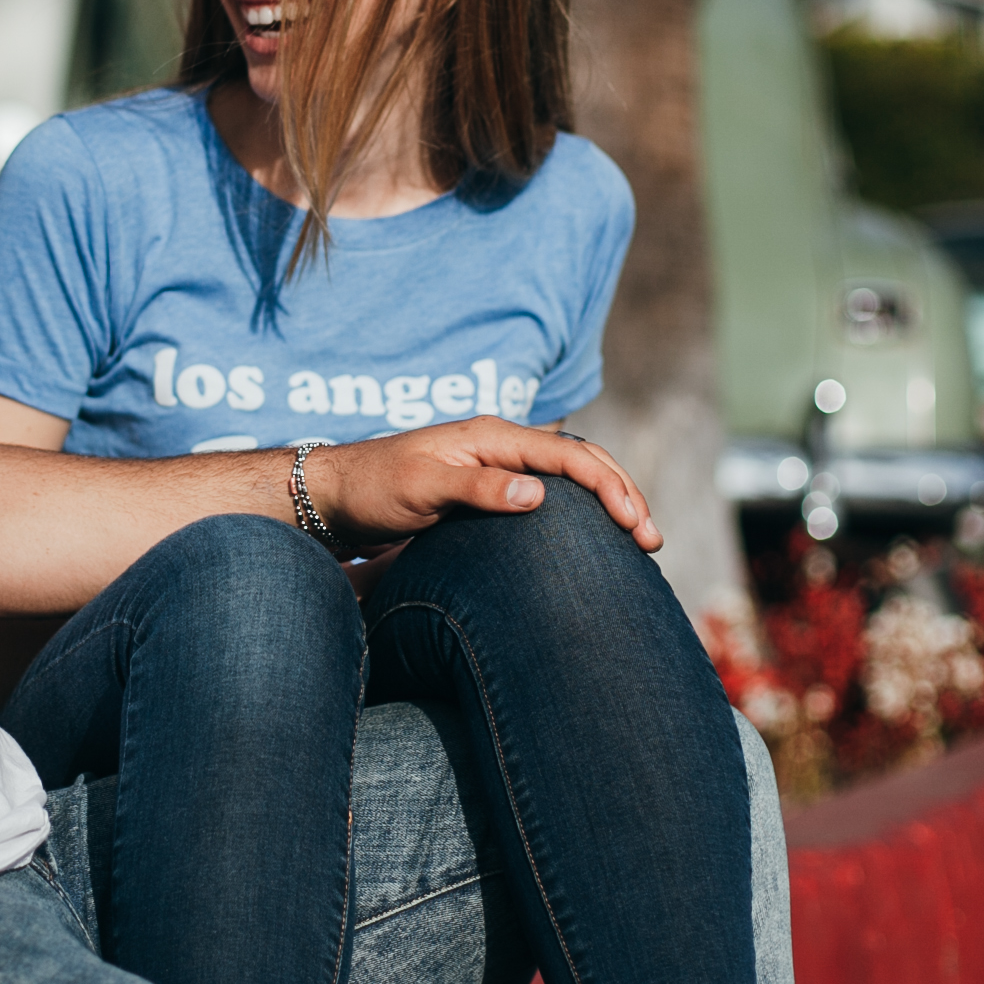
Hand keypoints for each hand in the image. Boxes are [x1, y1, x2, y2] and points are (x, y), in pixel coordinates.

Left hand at [309, 420, 662, 553]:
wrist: (332, 498)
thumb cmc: (371, 488)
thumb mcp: (421, 488)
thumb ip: (476, 488)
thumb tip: (536, 495)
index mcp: (491, 437)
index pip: (569, 456)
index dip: (609, 487)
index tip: (635, 525)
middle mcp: (500, 447)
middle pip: (580, 463)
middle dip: (623, 495)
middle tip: (650, 541)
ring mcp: (495, 469)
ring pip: (568, 481)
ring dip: (607, 505)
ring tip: (636, 543)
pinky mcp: (488, 493)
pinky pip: (548, 499)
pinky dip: (579, 517)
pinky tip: (591, 546)